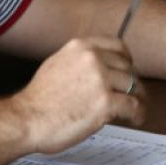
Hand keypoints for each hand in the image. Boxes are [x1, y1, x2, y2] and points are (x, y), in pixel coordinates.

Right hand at [12, 37, 145, 154]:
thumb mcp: (57, 64)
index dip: (126, 59)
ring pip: (133, 85)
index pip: (116, 45)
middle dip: (131, 82)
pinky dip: (138, 113)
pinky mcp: (106, 102)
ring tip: (137, 109)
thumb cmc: (38, 99)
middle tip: (132, 94)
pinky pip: (133, 105)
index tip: (128, 68)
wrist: (27, 118)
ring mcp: (101, 80)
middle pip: (127, 67)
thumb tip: (98, 67)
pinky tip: (135, 119)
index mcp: (80, 47)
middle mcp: (93, 58)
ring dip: (138, 98)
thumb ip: (79, 61)